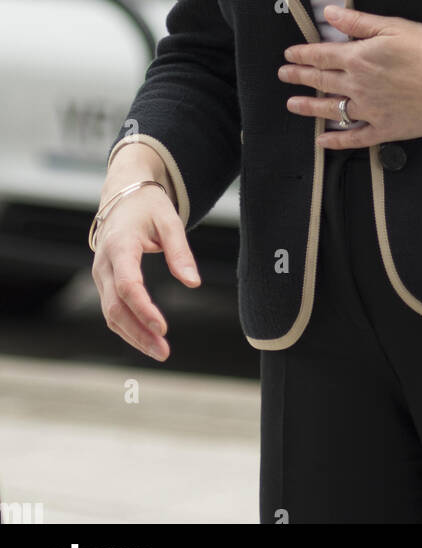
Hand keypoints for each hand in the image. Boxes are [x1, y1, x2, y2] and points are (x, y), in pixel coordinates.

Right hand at [91, 186, 200, 360]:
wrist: (123, 195)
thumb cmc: (148, 207)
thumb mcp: (169, 220)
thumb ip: (180, 251)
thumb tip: (193, 283)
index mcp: (119, 245)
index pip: (128, 285)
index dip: (144, 309)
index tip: (163, 328)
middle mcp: (104, 263)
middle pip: (115, 307)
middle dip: (138, 333)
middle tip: (164, 352)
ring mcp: (101, 274)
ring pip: (110, 313)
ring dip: (133, 335)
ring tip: (160, 351)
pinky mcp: (104, 281)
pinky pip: (112, 309)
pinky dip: (127, 327)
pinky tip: (147, 338)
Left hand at [278, 5, 421, 148]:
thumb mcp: (395, 27)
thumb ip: (359, 22)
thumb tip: (329, 13)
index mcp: (359, 58)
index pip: (321, 55)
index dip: (302, 54)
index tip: (289, 54)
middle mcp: (358, 86)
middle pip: (321, 80)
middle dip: (299, 77)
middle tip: (284, 75)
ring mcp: (370, 110)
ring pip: (331, 109)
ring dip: (308, 106)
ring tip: (292, 104)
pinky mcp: (384, 129)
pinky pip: (354, 137)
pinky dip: (336, 140)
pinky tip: (322, 140)